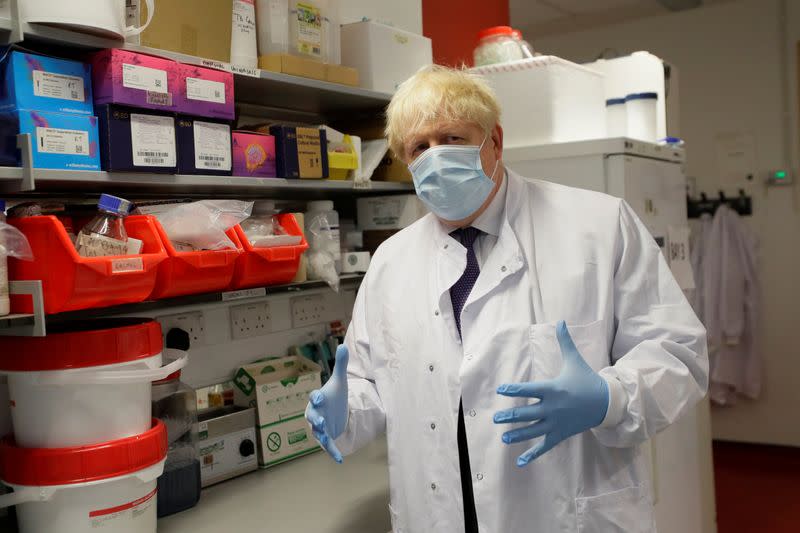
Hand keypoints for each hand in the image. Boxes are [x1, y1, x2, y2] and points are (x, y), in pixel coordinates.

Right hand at [305, 344, 349, 462]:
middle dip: (316, 419)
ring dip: (322, 435)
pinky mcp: (326, 437)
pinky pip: (328, 446)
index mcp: (318, 400)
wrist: (336, 411)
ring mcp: (320, 427)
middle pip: (312, 417)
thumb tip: (343, 345)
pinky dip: (333, 452)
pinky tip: (340, 459)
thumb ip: (340, 365)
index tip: (319, 396)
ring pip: (318, 432)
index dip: (316, 398)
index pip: (314, 398)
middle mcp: (316, 414)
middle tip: (321, 421)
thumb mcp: (339, 381)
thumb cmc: (334, 396)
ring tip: (326, 438)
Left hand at [493, 320, 608, 466]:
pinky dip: (532, 455)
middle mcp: (552, 408)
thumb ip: (565, 342)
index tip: (500, 389)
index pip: (529, 389)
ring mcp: (556, 423)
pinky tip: (520, 462)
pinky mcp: (560, 434)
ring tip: (503, 437)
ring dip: (517, 435)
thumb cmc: (586, 380)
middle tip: (496, 418)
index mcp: (553, 389)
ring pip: (533, 431)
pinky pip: (544, 446)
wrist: (606, 403)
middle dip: (510, 416)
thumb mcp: (575, 361)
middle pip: (527, 413)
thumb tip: (561, 321)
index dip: (514, 389)